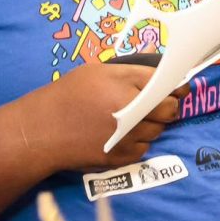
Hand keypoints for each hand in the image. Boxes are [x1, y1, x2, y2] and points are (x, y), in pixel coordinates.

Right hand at [25, 63, 188, 171]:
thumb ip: (131, 70)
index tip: (179, 87)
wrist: (40, 132)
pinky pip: (144, 148)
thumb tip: (158, 64)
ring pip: (159, 130)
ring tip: (130, 119)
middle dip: (167, 106)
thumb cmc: (67, 95)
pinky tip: (120, 135)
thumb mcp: (97, 71)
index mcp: (124, 83)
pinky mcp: (121, 157)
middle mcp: (130, 110)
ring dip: (152, 125)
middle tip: (155, 104)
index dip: (176, 85)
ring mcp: (127, 136)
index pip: (166, 83)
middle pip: (170, 109)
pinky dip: (138, 142)